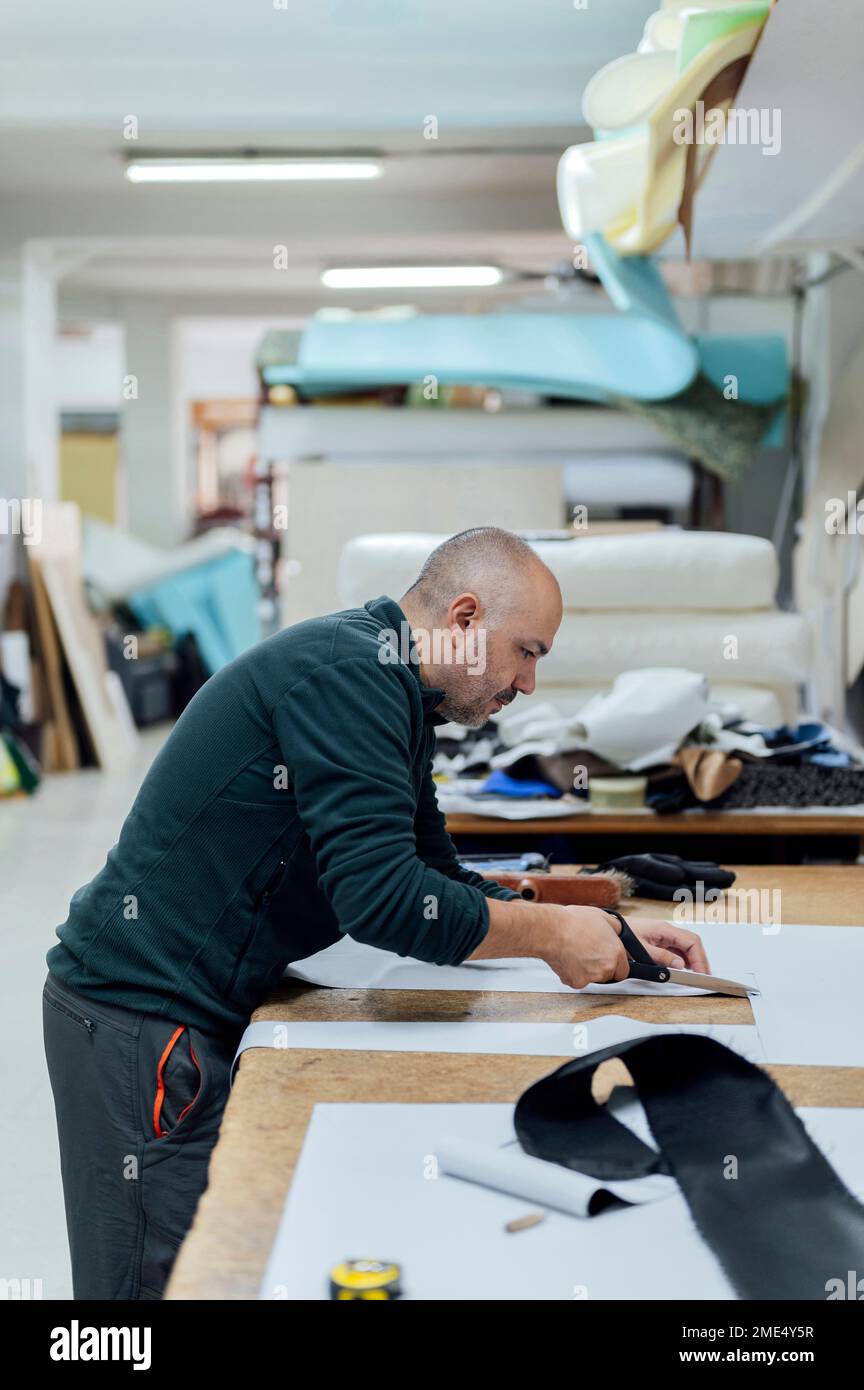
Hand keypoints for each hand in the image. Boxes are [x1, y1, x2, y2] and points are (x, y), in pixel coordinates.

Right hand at [543, 908, 708, 989]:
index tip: (611, 955)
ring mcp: (591, 977)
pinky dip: (575, 972)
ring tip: (578, 951)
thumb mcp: (605, 919)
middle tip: (592, 950)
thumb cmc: (573, 923)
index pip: (626, 967)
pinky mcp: (576, 982)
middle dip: (604, 964)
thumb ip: (619, 932)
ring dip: (590, 969)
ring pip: (595, 977)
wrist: (550, 930)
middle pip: (611, 973)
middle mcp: (606, 967)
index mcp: (617, 953)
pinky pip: (580, 980)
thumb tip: (624, 935)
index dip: (618, 960)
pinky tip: (570, 958)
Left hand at [622, 917, 709, 973]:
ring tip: (696, 974)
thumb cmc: (622, 935)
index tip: (702, 972)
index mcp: (665, 929)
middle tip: (703, 976)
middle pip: (691, 943)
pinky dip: (684, 959)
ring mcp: (663, 935)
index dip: (699, 958)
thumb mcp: (642, 950)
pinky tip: (684, 968)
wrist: (608, 929)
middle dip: (699, 959)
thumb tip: (680, 965)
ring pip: (685, 946)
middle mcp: (666, 930)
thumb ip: (662, 957)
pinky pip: (677, 949)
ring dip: (693, 959)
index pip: (691, 942)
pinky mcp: (659, 940)